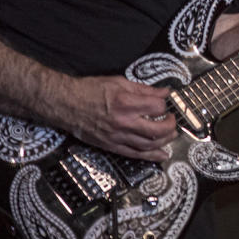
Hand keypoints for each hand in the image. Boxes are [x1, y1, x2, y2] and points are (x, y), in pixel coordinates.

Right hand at [61, 75, 177, 160]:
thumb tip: (164, 92)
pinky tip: (161, 155)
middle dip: (170, 126)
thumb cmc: (89, 90)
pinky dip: (150, 156)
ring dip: (164, 141)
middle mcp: (124, 121)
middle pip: (157, 130)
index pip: (157, 107)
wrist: (66, 104)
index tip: (163, 103)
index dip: (164, 105)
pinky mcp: (111, 145)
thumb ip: (143, 89)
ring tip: (171, 136)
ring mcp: (117, 136)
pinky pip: (134, 154)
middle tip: (172, 121)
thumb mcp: (118, 82)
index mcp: (126, 102)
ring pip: (148, 144)